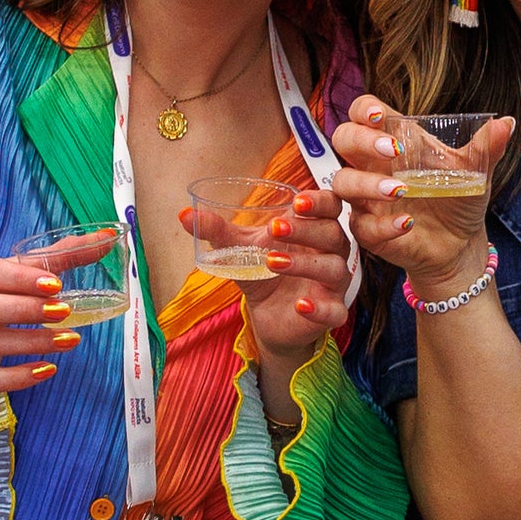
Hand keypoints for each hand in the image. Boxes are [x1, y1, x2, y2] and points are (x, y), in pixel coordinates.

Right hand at [0, 229, 115, 396]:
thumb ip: (61, 256)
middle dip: (24, 310)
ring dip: (30, 342)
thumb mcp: (20, 271)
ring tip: (69, 340)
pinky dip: (16, 377)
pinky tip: (46, 370)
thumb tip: (108, 237)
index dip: (18, 278)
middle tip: (63, 311)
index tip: (55, 284)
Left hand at [206, 184, 356, 401]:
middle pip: (333, 234)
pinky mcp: (330, 312)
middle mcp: (329, 253)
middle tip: (274, 229)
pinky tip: (301, 305)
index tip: (297, 202)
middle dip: (306, 230)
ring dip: (306, 264)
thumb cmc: (262, 273)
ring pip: (334, 268)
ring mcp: (332, 284)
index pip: (330, 206)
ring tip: (273, 262)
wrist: (267, 317)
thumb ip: (218, 231)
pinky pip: (335, 310)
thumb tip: (184, 214)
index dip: (319, 202)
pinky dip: (320, 307)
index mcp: (313, 229)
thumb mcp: (239, 250)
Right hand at [333, 98, 514, 294]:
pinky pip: (361, 225)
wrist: (460, 244)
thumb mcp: (475, 172)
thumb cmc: (458, 199)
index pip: (363, 113)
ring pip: (343, 182)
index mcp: (393, 142)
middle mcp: (373, 166)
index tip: (378, 115)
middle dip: (362, 141)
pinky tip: (408, 224)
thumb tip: (506, 123)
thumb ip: (486, 148)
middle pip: (344, 139)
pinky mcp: (368, 229)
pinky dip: (384, 225)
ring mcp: (366, 198)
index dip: (363, 109)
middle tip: (393, 152)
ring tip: (402, 191)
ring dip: (369, 184)